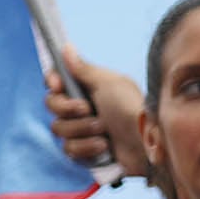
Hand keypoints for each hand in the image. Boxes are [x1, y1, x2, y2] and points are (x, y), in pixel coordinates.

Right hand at [47, 59, 146, 179]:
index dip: (53, 82)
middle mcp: (82, 106)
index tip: (58, 85)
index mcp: (87, 86)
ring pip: (59, 129)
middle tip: (87, 109)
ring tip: (103, 131)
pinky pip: (70, 150)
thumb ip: (83, 68)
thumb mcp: (107, 83)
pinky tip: (104, 147)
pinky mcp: (86, 151)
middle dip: (68, 109)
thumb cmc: (130, 107)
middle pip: (52, 105)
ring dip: (81, 130)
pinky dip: (86, 147)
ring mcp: (83, 129)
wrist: (147, 142)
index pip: (56, 80)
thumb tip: (66, 47)